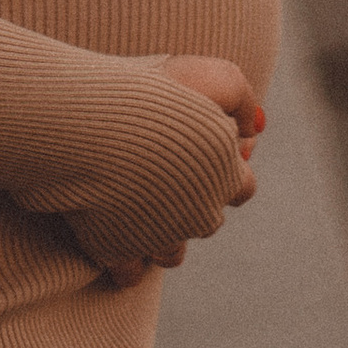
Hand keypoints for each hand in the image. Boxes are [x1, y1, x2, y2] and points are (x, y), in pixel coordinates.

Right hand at [94, 55, 265, 290]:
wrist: (91, 120)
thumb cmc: (153, 93)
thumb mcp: (213, 75)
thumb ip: (242, 99)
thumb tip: (256, 128)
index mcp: (226, 178)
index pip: (243, 186)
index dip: (224, 166)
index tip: (199, 146)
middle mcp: (200, 217)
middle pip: (207, 221)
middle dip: (192, 200)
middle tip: (165, 167)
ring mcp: (158, 239)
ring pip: (172, 252)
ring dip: (162, 232)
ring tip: (141, 201)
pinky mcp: (117, 251)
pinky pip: (129, 272)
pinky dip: (124, 256)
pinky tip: (114, 229)